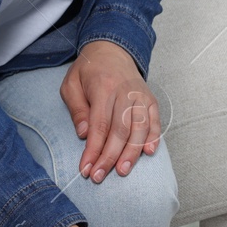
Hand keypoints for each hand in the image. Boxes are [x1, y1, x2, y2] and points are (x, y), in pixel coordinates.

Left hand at [61, 40, 159, 182]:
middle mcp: (125, 92)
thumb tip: (85, 134)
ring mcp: (140, 96)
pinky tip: (149, 152)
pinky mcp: (151, 99)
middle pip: (121, 130)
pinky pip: (155, 120)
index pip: (100, 125)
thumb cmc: (88, 71)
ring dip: (131, 153)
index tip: (86, 169)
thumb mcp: (71, 85)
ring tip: (122, 171)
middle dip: (110, 157)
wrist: (111, 50)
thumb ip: (77, 109)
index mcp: (103, 87)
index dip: (94, 150)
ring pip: (140, 128)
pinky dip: (153, 137)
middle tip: (99, 176)